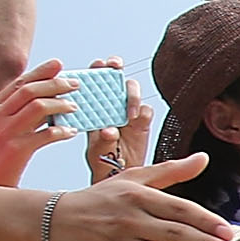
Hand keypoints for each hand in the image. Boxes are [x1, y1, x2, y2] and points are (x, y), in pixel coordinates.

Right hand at [0, 59, 77, 186]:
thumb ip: (14, 113)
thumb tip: (44, 100)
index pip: (19, 82)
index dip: (41, 72)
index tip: (58, 65)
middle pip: (30, 90)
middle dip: (55, 84)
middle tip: (74, 84)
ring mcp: (5, 131)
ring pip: (38, 107)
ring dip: (60, 105)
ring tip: (74, 107)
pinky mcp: (15, 150)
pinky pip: (45, 135)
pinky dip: (61, 131)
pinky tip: (71, 132)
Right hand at [45, 157, 238, 240]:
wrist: (52, 222)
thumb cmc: (99, 200)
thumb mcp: (132, 179)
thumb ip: (170, 171)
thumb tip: (204, 158)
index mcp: (137, 196)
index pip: (180, 209)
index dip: (206, 222)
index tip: (228, 232)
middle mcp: (129, 219)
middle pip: (176, 234)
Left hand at [83, 58, 153, 182]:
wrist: (119, 176)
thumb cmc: (102, 161)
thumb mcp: (96, 152)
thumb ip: (102, 141)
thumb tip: (109, 130)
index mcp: (93, 106)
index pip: (94, 79)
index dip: (97, 68)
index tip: (99, 64)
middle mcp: (111, 104)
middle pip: (115, 76)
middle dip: (115, 67)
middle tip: (115, 66)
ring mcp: (128, 111)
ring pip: (132, 90)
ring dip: (131, 96)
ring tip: (129, 114)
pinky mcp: (143, 122)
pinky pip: (146, 111)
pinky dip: (142, 113)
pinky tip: (136, 122)